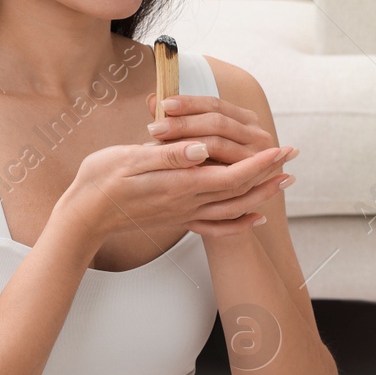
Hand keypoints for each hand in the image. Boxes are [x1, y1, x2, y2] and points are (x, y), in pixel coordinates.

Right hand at [65, 139, 295, 241]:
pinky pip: (217, 226)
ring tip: (283, 181)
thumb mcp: (130, 159)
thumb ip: (170, 155)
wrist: (83, 216)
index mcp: (180, 185)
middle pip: (240, 191)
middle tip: (292, 156)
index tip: (280, 148)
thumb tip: (204, 149)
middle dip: (269, 174)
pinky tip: (254, 218)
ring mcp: (184, 214)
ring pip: (233, 208)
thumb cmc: (100, 181)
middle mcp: (187, 203)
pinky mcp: (178, 219)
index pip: (231, 175)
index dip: (260, 162)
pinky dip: (241, 222)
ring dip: (261, 194)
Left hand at [144, 92, 290, 167]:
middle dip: (184, 124)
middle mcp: (257, 135)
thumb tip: (152, 100)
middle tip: (155, 128)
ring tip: (158, 144)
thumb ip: (176, 120)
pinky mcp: (252, 181)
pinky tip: (177, 167)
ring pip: (218, 144)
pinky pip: (224, 174)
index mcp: (245, 119)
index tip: (163, 105)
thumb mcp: (195, 136)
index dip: (188, 104)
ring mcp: (257, 158)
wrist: (224, 196)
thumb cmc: (203, 162)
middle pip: (217, 123)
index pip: (214, 105)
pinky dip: (200, 167)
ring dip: (189, 143)